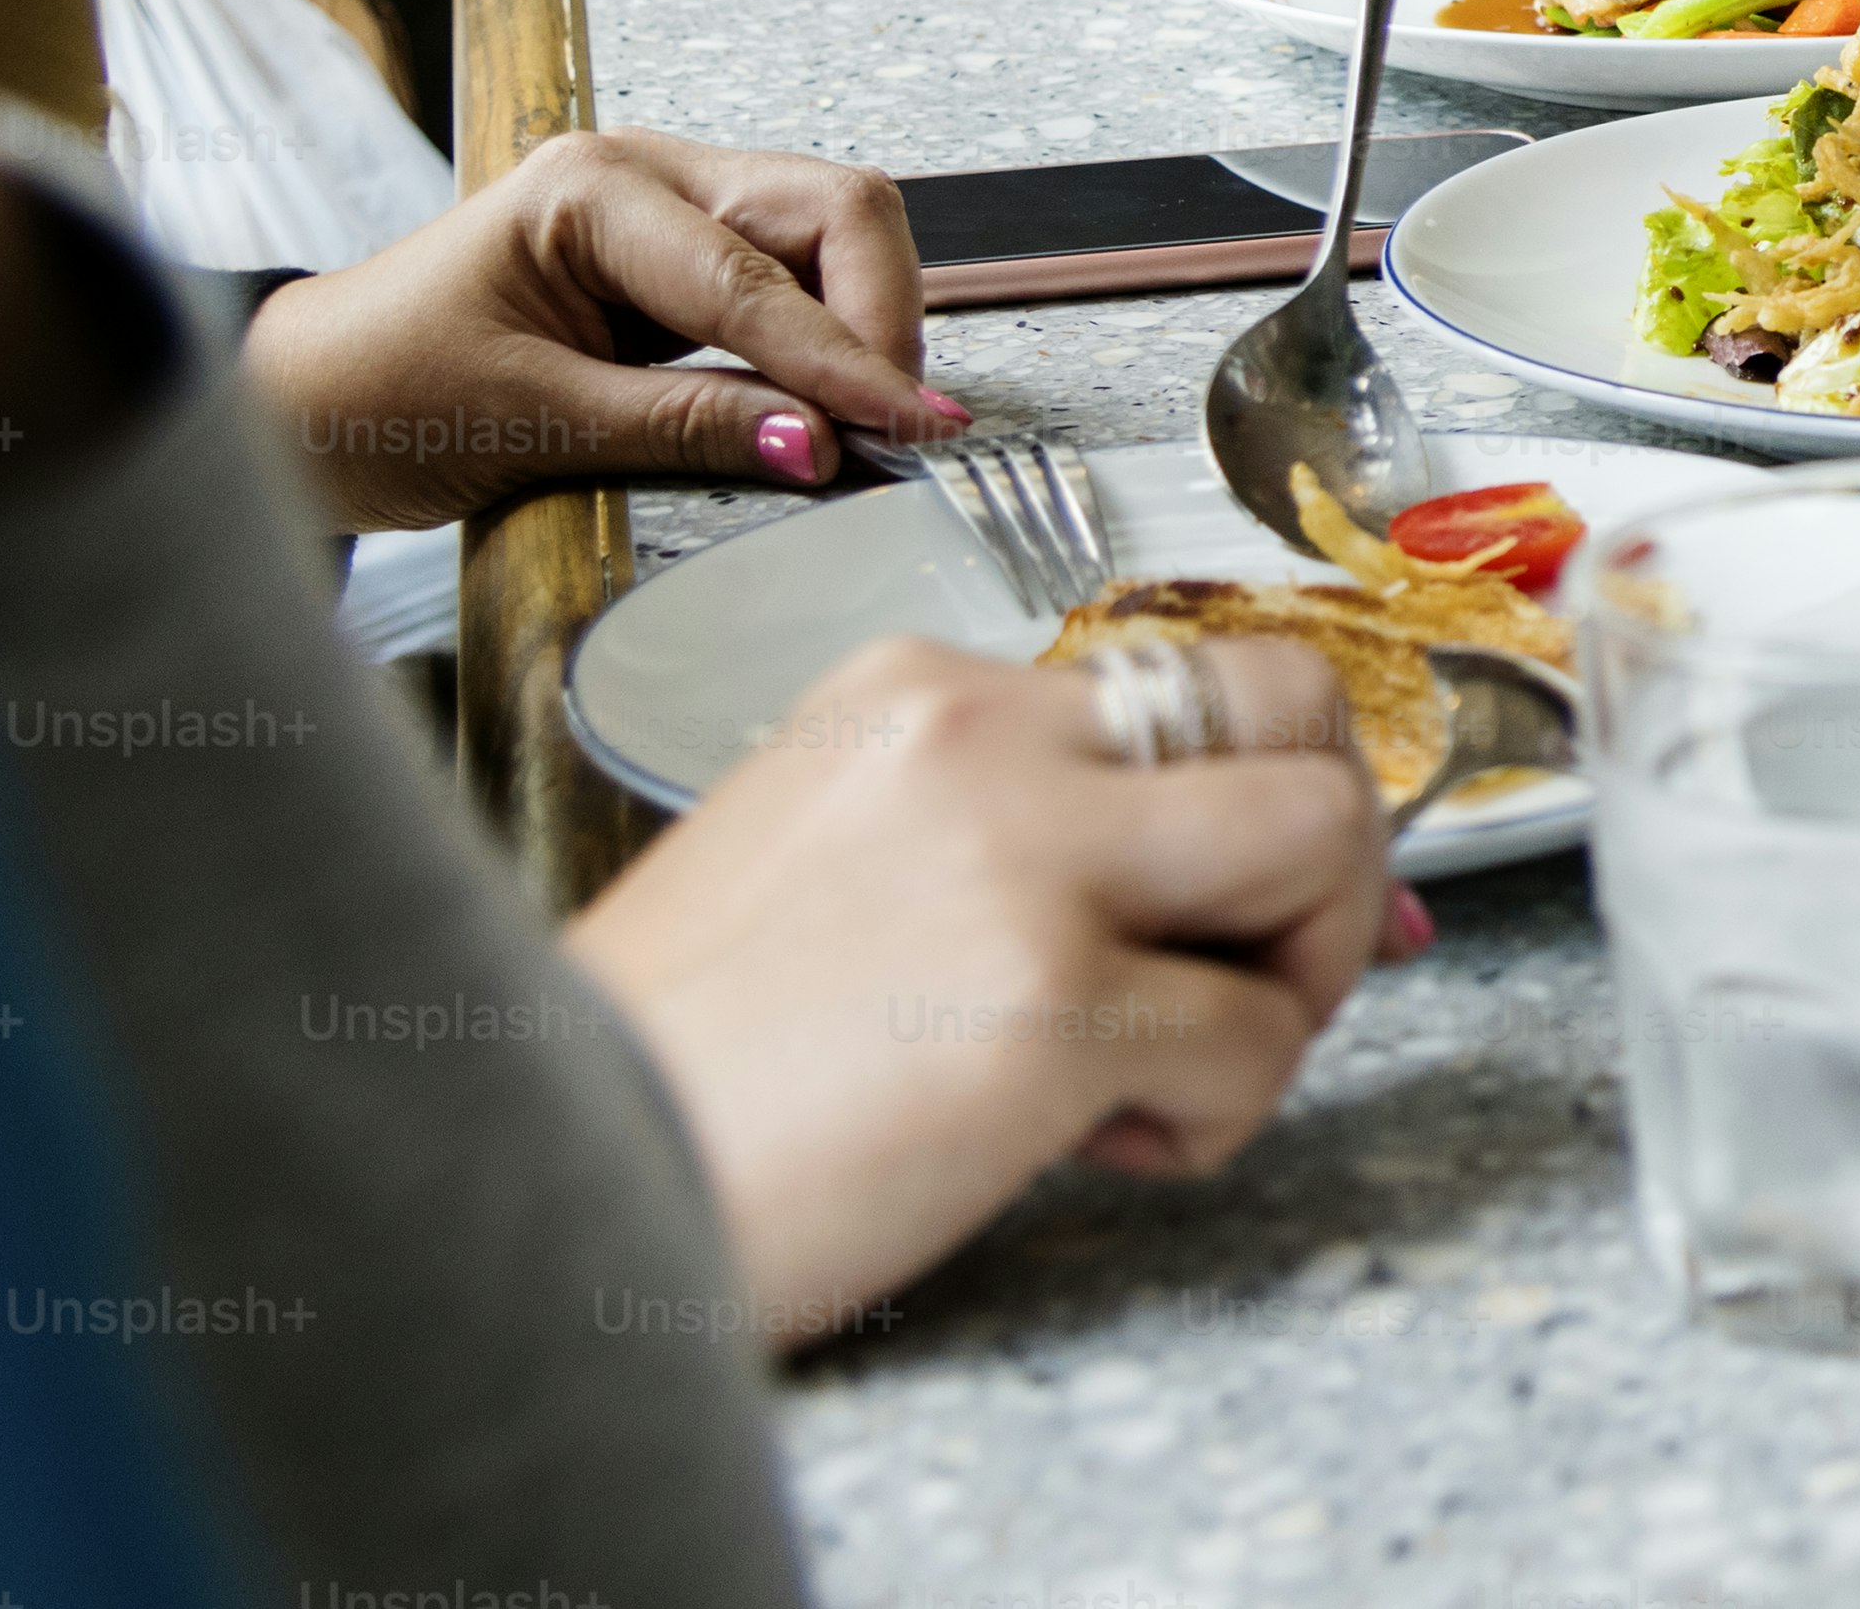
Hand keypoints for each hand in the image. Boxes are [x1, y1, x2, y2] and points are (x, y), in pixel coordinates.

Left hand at [241, 127, 951, 530]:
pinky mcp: (677, 255)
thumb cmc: (374, 394)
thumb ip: (686, 425)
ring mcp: (666, 206)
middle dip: (881, 311)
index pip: (758, 277)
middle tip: (902, 419)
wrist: (298, 403)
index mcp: (590, 189)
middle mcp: (643, 173)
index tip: (914, 427)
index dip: (846, 359)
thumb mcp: (529, 424)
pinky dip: (828, 335)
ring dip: (864, 320)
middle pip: (831, 208)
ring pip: (830, 234)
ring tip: (871, 417)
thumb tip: (818, 445)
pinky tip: (830, 398)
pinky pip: (793, 276)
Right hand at [568, 635, 1404, 1339]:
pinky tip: (1085, 1150)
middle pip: (1298, 710)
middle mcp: (981, 737)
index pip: (1193, 677)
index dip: (1278, 786)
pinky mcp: (1047, 1000)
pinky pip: (1254, 1038)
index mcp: (921, 693)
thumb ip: (1028, 838)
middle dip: (1333, 847)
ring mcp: (1024, 858)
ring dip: (1300, 977)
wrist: (527, 1180)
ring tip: (1172, 1072)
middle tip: (1267, 973)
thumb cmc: (689, 1060)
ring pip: (1322, 839)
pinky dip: (1216, 1118)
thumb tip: (1245, 880)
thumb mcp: (844, 865)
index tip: (1280, 894)